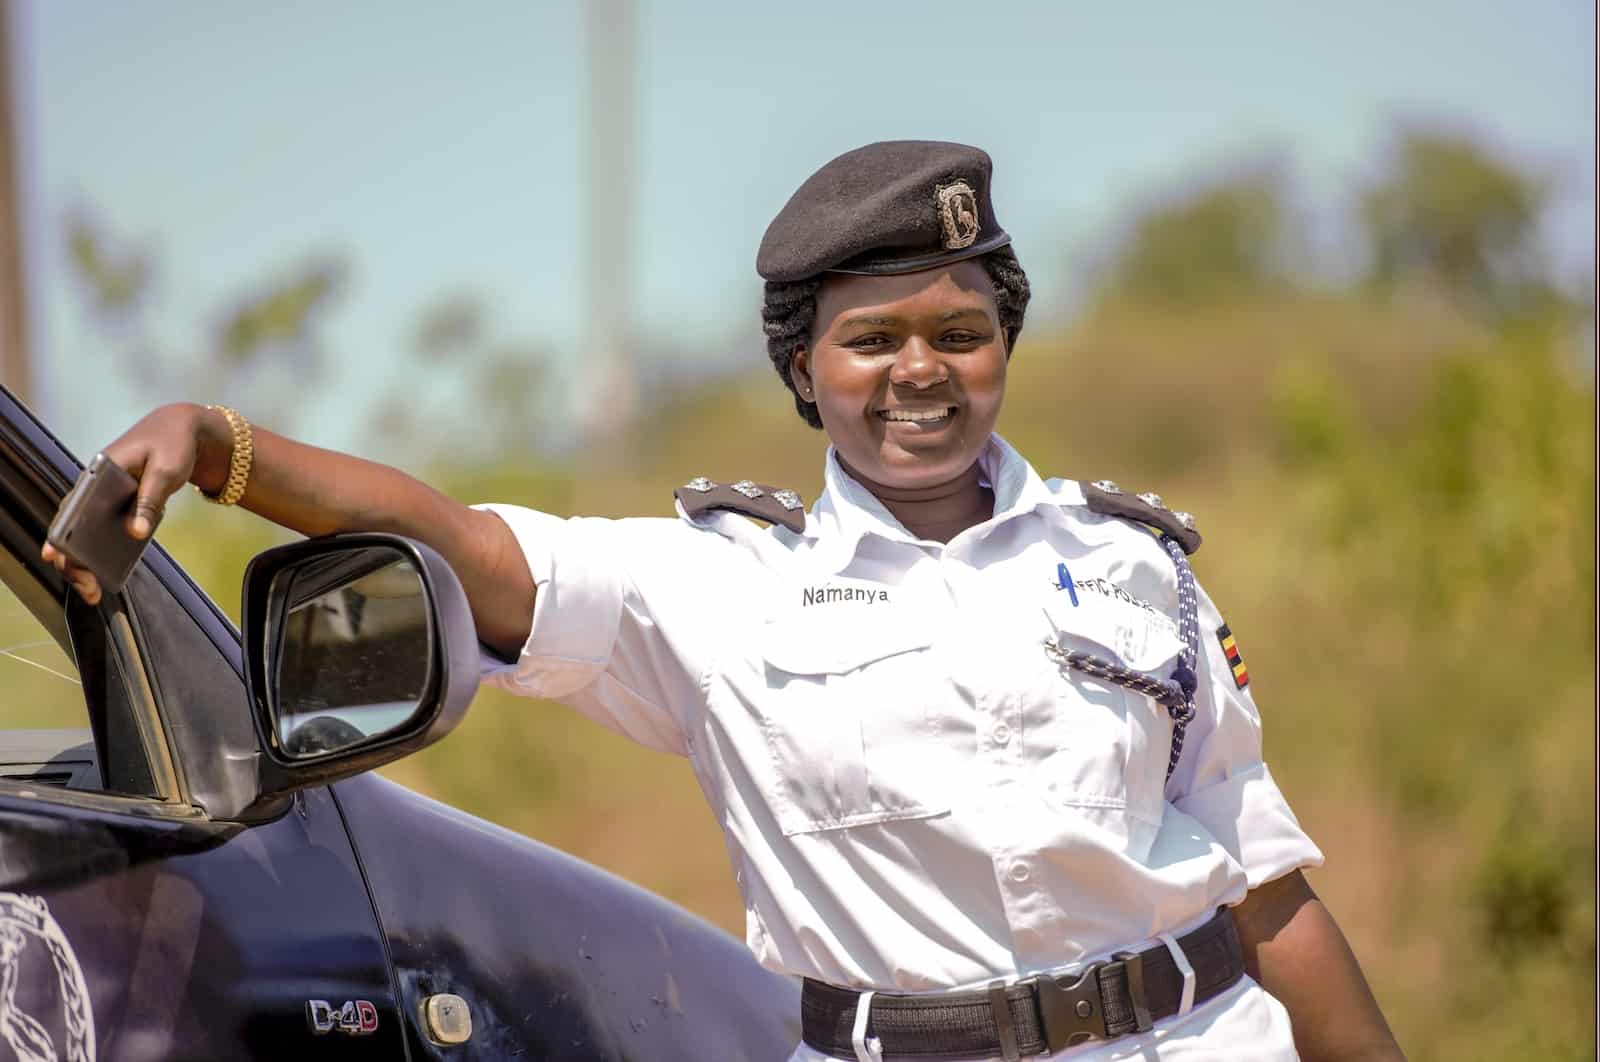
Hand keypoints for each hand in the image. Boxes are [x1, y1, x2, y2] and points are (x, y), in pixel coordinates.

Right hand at [41, 402, 232, 604]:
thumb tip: (134, 533)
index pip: (71, 507)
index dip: (61, 534)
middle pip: (74, 526)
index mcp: (99, 471)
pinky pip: (105, 530)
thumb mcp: (165, 472)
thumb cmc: (172, 445)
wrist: (185, 430)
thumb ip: (149, 501)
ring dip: (87, 559)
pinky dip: (104, 550)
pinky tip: (108, 572)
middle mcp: (96, 485)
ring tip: (94, 590)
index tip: (56, 556)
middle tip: (87, 587)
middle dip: (74, 558)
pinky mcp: (120, 504)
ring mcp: (106, 496)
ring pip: (87, 531)